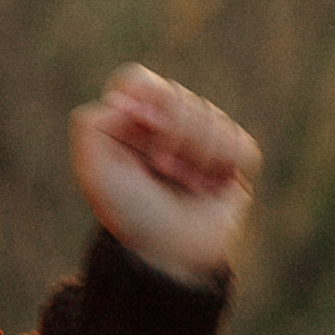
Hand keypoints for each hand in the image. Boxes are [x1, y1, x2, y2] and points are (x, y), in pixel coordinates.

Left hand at [68, 64, 258, 284]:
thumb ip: (92, 125)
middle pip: (181, 96)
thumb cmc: (130, 214)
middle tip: (162, 169)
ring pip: (215, 117)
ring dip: (200, 156)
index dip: (149, 102)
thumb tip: (128, 100)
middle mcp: (164, 124)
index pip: (139, 81)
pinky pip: (242, 144)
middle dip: (175, 135)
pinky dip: (228, 165)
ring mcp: (201, 140)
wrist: (169, 254)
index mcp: (128, 122)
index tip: (144, 127)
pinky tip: (212, 187)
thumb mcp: (95, 171)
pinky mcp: (233, 159)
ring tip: (187, 185)